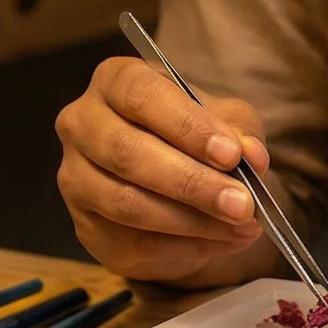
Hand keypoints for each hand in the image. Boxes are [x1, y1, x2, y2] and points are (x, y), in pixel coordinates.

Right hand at [56, 54, 271, 286]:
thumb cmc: (195, 136)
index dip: (186, 125)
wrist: (173, 183)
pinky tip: (226, 241)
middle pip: (127, 153)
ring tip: (242, 226)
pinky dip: (188, 246)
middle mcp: (82, 125)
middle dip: (191, 182)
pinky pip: (134, 242)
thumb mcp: (225, 121)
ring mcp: (75, 180)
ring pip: (127, 203)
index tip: (230, 154)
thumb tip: (252, 157)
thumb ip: (239, 132)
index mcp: (114, 81)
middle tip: (242, 203)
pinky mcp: (87, 229)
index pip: (140, 95)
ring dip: (192, 220)